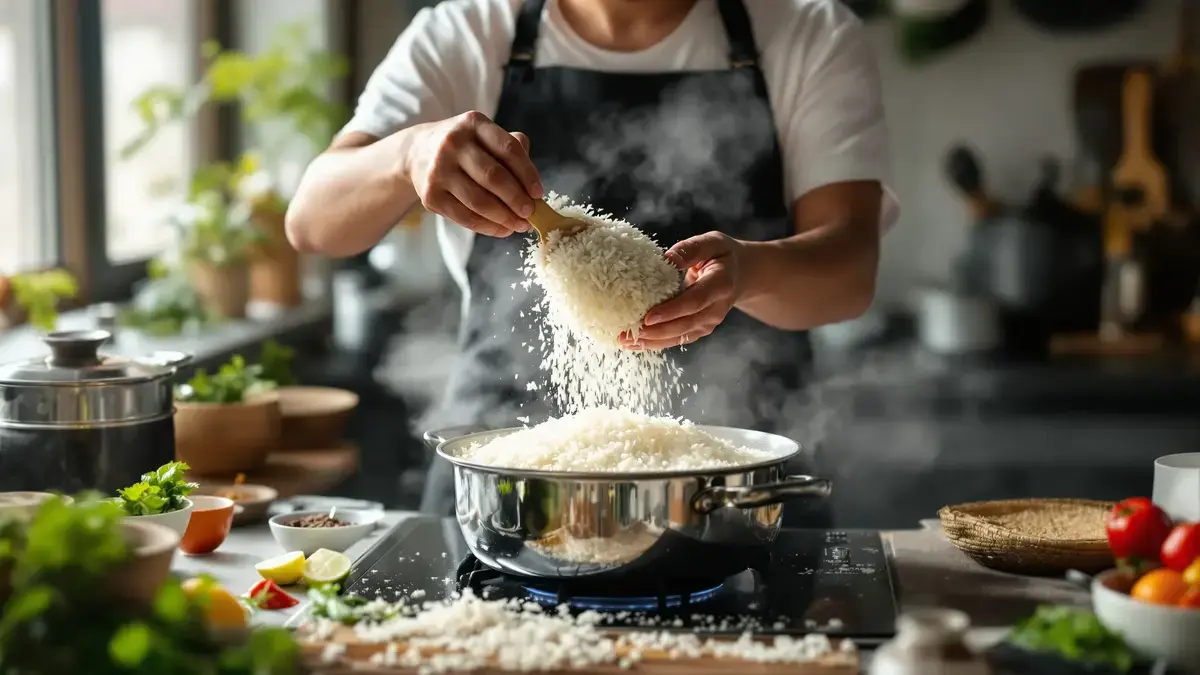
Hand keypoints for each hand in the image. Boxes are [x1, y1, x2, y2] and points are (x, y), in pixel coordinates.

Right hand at [404, 111, 542, 236]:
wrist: (417, 152)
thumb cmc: (464, 147)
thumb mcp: (485, 135)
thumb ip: (512, 150)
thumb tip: (533, 186)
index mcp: (474, 124)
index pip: (508, 149)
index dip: (527, 174)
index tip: (539, 193)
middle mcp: (453, 143)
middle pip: (494, 177)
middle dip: (517, 199)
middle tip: (531, 213)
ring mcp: (439, 170)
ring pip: (479, 201)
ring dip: (505, 218)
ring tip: (520, 225)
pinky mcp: (431, 196)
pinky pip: (465, 217)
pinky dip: (488, 227)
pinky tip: (502, 229)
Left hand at [620, 231, 745, 350]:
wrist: (740, 274)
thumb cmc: (722, 255)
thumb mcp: (711, 242)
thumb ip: (689, 250)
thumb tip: (666, 259)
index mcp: (721, 284)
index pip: (695, 301)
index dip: (672, 311)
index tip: (648, 318)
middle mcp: (717, 308)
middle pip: (685, 324)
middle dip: (656, 332)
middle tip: (628, 334)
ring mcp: (709, 322)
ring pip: (680, 336)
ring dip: (652, 341)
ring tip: (625, 341)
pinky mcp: (700, 329)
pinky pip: (677, 338)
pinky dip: (656, 342)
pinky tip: (635, 342)